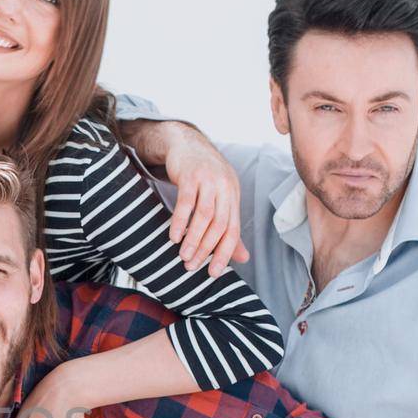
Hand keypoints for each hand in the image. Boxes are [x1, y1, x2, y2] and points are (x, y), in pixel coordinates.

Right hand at [161, 126, 248, 275]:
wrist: (185, 144)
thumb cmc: (202, 176)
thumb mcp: (219, 199)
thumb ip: (228, 228)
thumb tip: (243, 258)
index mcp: (233, 196)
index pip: (233, 230)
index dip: (225, 253)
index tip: (213, 273)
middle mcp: (225, 188)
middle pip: (219, 225)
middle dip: (206, 249)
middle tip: (192, 266)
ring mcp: (209, 180)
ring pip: (204, 216)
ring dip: (193, 239)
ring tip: (183, 256)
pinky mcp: (190, 175)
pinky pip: (186, 203)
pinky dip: (180, 222)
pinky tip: (174, 237)